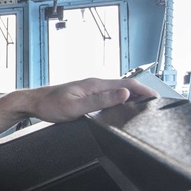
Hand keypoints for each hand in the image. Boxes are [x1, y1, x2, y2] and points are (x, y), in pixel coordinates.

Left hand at [30, 77, 157, 122]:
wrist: (34, 103)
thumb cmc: (51, 105)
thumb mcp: (77, 106)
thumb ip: (101, 101)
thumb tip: (124, 93)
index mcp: (95, 84)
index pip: (126, 83)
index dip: (143, 89)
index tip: (156, 97)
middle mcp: (94, 84)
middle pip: (124, 86)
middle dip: (141, 92)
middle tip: (154, 103)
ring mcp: (90, 89)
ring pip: (117, 90)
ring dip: (131, 96)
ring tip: (143, 105)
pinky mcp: (86, 95)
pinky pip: (108, 95)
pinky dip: (120, 99)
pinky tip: (121, 107)